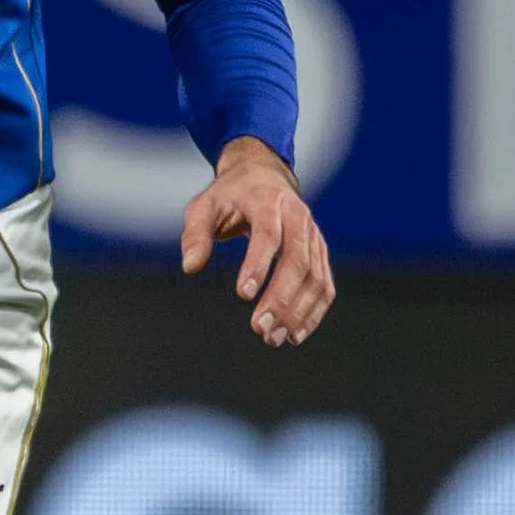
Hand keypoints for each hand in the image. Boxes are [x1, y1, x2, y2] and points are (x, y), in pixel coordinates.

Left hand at [180, 137, 333, 347]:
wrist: (264, 176)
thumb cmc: (230, 195)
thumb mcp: (204, 205)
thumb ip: (195, 234)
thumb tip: (190, 266)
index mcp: (268, 202)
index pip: (268, 235)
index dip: (258, 265)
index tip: (243, 295)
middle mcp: (297, 217)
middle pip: (297, 261)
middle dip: (281, 298)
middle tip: (260, 328)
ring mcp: (313, 235)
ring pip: (315, 277)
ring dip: (298, 312)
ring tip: (274, 338)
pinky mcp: (319, 252)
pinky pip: (324, 285)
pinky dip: (313, 311)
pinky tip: (295, 334)